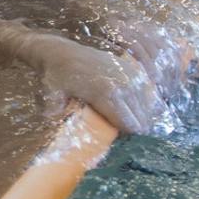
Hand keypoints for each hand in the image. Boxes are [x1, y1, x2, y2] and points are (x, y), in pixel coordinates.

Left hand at [23, 34, 159, 133]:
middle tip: (128, 140)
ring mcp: (129, 74)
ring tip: (132, 128)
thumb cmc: (57, 77)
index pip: (129, 124)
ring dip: (141, 118)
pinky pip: (146, 91)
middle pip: (141, 117)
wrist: (62, 52)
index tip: (123, 145)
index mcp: (105, 93)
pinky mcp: (131, 68)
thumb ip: (53, 110)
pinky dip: (142, 103)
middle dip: (137, 131)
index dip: (129, 138)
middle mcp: (122, 84)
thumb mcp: (51, 94)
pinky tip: (134, 111)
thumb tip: (53, 125)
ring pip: (146, 105)